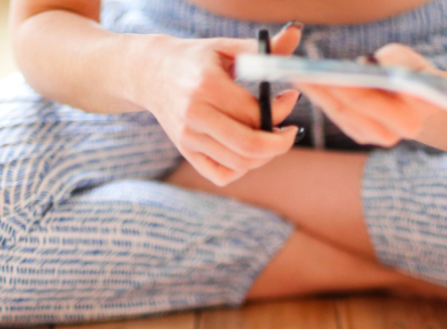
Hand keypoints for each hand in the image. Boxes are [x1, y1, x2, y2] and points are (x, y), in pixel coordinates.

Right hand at [137, 25, 302, 185]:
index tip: (290, 98)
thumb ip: (263, 49)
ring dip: (264, 156)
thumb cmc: (195, 59)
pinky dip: (241, 169)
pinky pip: (221, 175)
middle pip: (249, 146)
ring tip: (270, 138)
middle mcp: (195, 116)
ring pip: (239, 164)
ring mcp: (188, 138)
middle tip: (290, 132)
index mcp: (207, 86)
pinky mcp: (186, 152)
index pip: (255, 112)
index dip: (282, 110)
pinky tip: (247, 152)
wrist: (151, 73)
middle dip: (280, 143)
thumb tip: (295, 36)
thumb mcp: (226, 48)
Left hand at [297, 44, 439, 146]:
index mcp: (409, 119)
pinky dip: (323, 98)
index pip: (367, 100)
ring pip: (339, 114)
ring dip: (317, 94)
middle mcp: (392, 135)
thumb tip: (363, 64)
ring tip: (299, 75)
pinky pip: (338, 115)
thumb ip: (394, 60)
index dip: (342, 85)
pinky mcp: (361, 136)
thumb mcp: (410, 61)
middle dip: (323, 90)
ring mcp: (373, 138)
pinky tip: (309, 83)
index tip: (323, 71)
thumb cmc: (414, 73)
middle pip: (348, 109)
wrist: (421, 96)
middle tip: (302, 72)